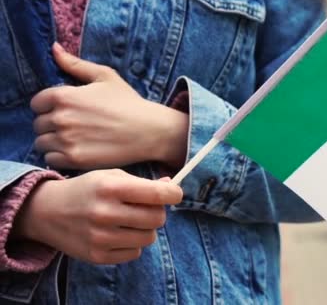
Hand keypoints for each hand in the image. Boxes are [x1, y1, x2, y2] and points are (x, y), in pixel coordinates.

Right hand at [14, 170, 182, 264]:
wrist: (46, 211)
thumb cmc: (86, 190)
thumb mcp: (111, 176)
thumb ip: (142, 183)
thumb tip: (172, 187)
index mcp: (111, 188)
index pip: (158, 195)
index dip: (173, 194)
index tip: (174, 194)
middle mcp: (105, 213)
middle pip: (157, 218)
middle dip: (157, 212)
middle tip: (146, 208)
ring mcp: (100, 237)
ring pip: (149, 238)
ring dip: (146, 229)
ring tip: (131, 221)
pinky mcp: (97, 256)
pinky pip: (134, 253)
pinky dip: (132, 244)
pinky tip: (119, 233)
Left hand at [31, 43, 187, 169]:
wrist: (150, 131)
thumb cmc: (129, 102)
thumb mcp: (105, 77)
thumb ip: (75, 64)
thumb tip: (54, 48)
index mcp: (64, 96)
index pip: (36, 103)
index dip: (49, 106)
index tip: (65, 110)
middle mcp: (61, 118)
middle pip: (38, 124)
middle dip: (51, 124)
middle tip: (73, 126)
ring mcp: (67, 140)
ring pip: (41, 143)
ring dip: (53, 141)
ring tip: (73, 139)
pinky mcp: (74, 159)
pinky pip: (51, 159)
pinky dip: (59, 156)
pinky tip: (76, 150)